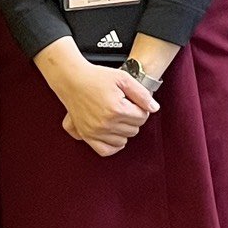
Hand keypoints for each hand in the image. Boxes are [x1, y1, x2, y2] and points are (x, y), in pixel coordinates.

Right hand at [38, 45, 154, 157]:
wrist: (73, 80)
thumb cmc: (96, 77)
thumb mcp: (123, 78)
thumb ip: (142, 94)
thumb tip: (154, 108)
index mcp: (117, 109)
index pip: (142, 117)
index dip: (142, 108)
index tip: (134, 102)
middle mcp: (106, 123)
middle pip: (134, 130)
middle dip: (133, 118)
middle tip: (126, 107)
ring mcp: (95, 131)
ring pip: (123, 140)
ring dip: (124, 130)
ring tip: (118, 117)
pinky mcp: (87, 135)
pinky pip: (105, 150)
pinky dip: (113, 145)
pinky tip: (115, 135)